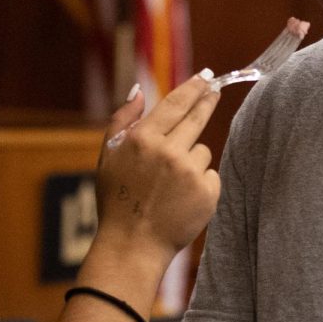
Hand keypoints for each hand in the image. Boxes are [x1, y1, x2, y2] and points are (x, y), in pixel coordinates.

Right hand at [95, 74, 220, 265]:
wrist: (133, 245)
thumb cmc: (117, 200)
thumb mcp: (108, 157)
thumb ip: (122, 120)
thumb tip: (139, 90)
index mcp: (142, 139)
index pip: (175, 103)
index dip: (193, 87)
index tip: (205, 77)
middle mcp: (167, 151)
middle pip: (197, 117)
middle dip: (207, 101)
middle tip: (214, 91)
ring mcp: (189, 172)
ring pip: (202, 150)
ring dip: (191, 160)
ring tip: (170, 184)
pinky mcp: (207, 192)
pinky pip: (210, 175)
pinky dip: (200, 184)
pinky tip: (182, 199)